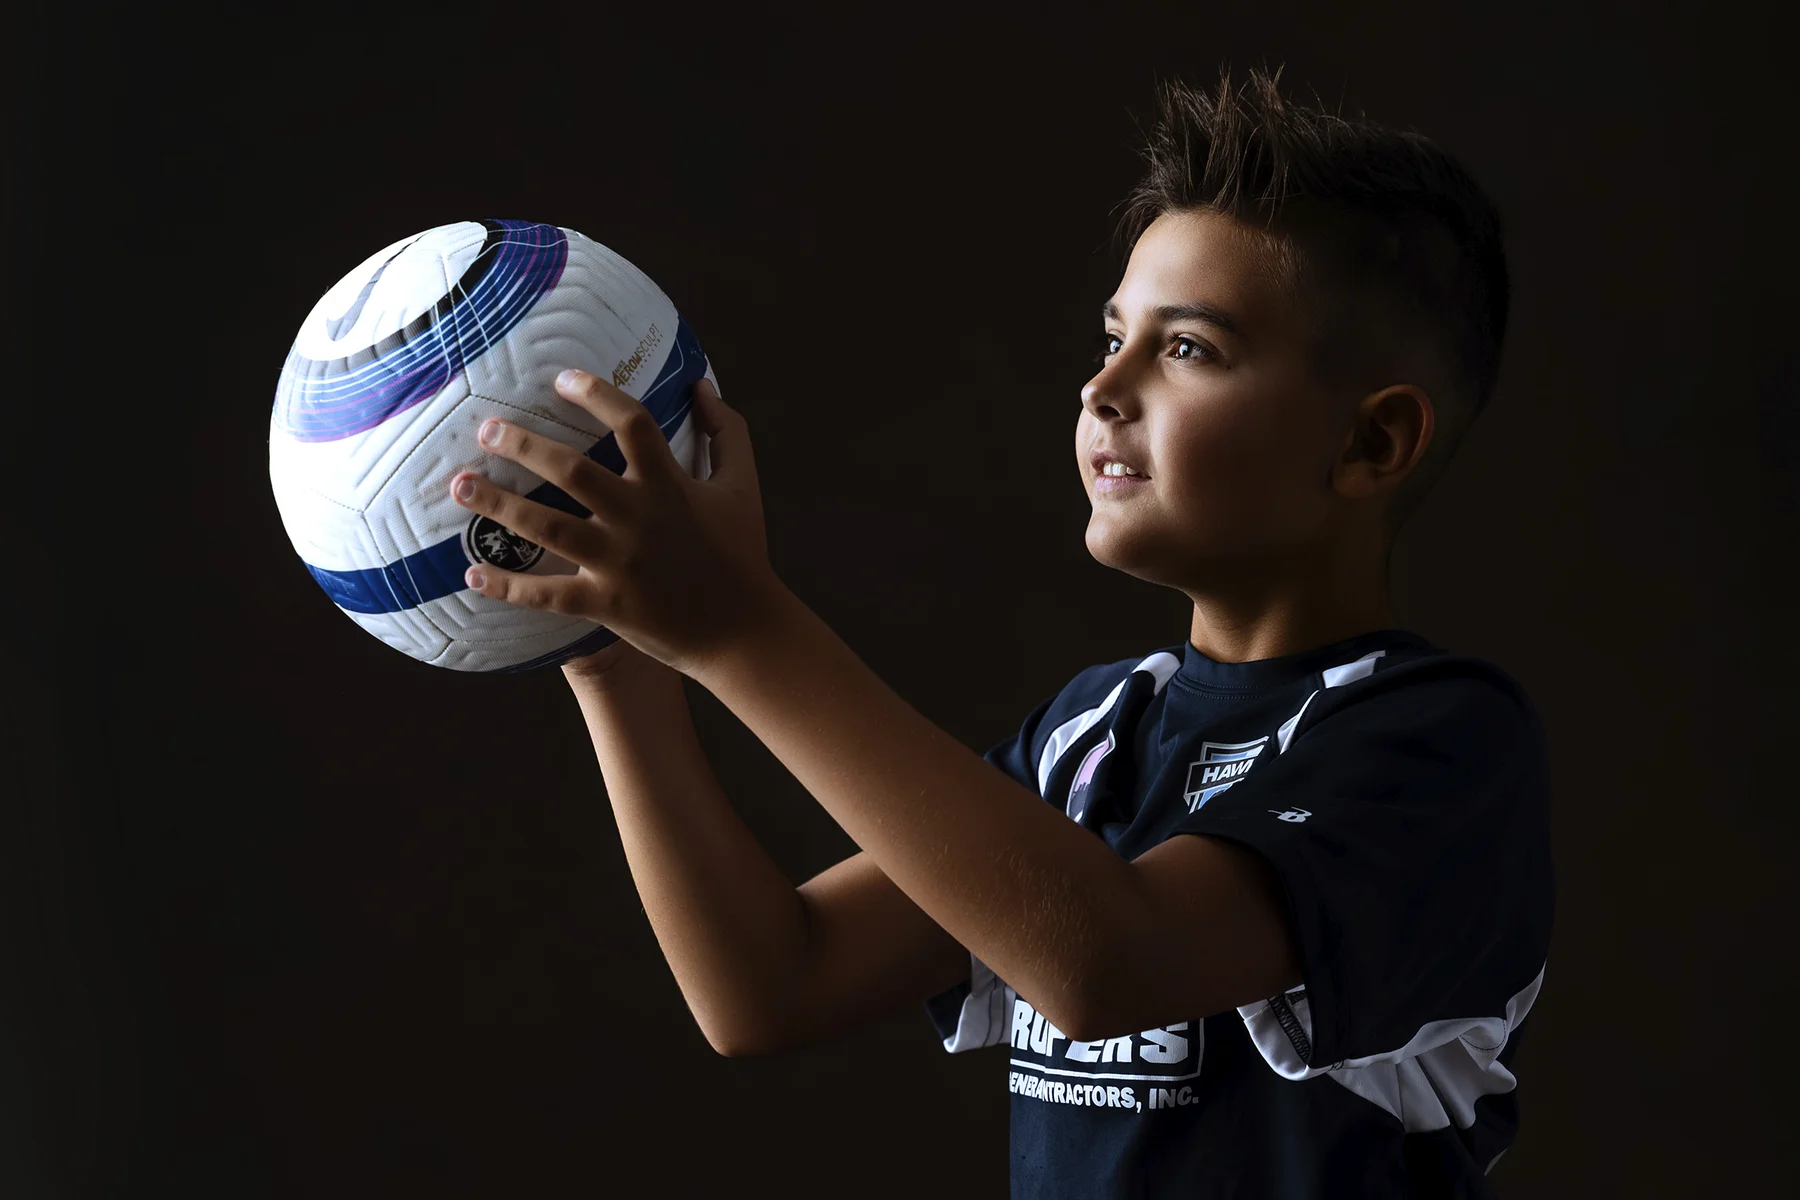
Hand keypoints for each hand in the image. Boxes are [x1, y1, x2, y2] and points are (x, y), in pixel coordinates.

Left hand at [447, 371, 784, 677]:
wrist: (744, 630)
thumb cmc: (742, 553)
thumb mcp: (743, 486)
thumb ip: (727, 432)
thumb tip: (701, 384)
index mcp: (670, 485)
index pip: (632, 423)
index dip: (597, 394)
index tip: (563, 378)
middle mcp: (639, 518)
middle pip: (572, 470)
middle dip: (524, 445)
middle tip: (487, 429)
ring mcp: (619, 563)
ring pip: (546, 527)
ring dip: (498, 504)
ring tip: (460, 484)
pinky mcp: (606, 604)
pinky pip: (546, 594)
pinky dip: (507, 585)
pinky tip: (472, 571)